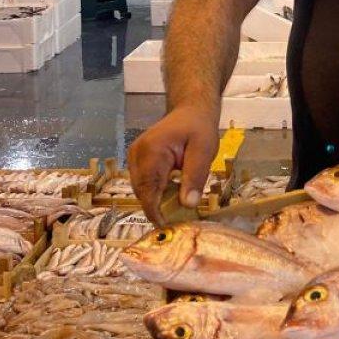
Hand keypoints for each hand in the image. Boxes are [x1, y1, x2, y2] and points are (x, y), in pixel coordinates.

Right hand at [127, 105, 218, 223]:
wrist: (191, 110)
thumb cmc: (199, 127)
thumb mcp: (204, 150)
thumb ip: (195, 177)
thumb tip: (187, 205)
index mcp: (152, 150)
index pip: (147, 189)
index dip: (154, 211)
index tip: (165, 228)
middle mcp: (137, 153)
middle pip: (142, 191)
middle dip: (156, 208)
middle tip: (175, 222)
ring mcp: (135, 156)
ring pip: (141, 189)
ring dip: (156, 201)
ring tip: (174, 211)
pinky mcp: (138, 160)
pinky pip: (144, 182)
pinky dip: (156, 192)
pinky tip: (171, 196)